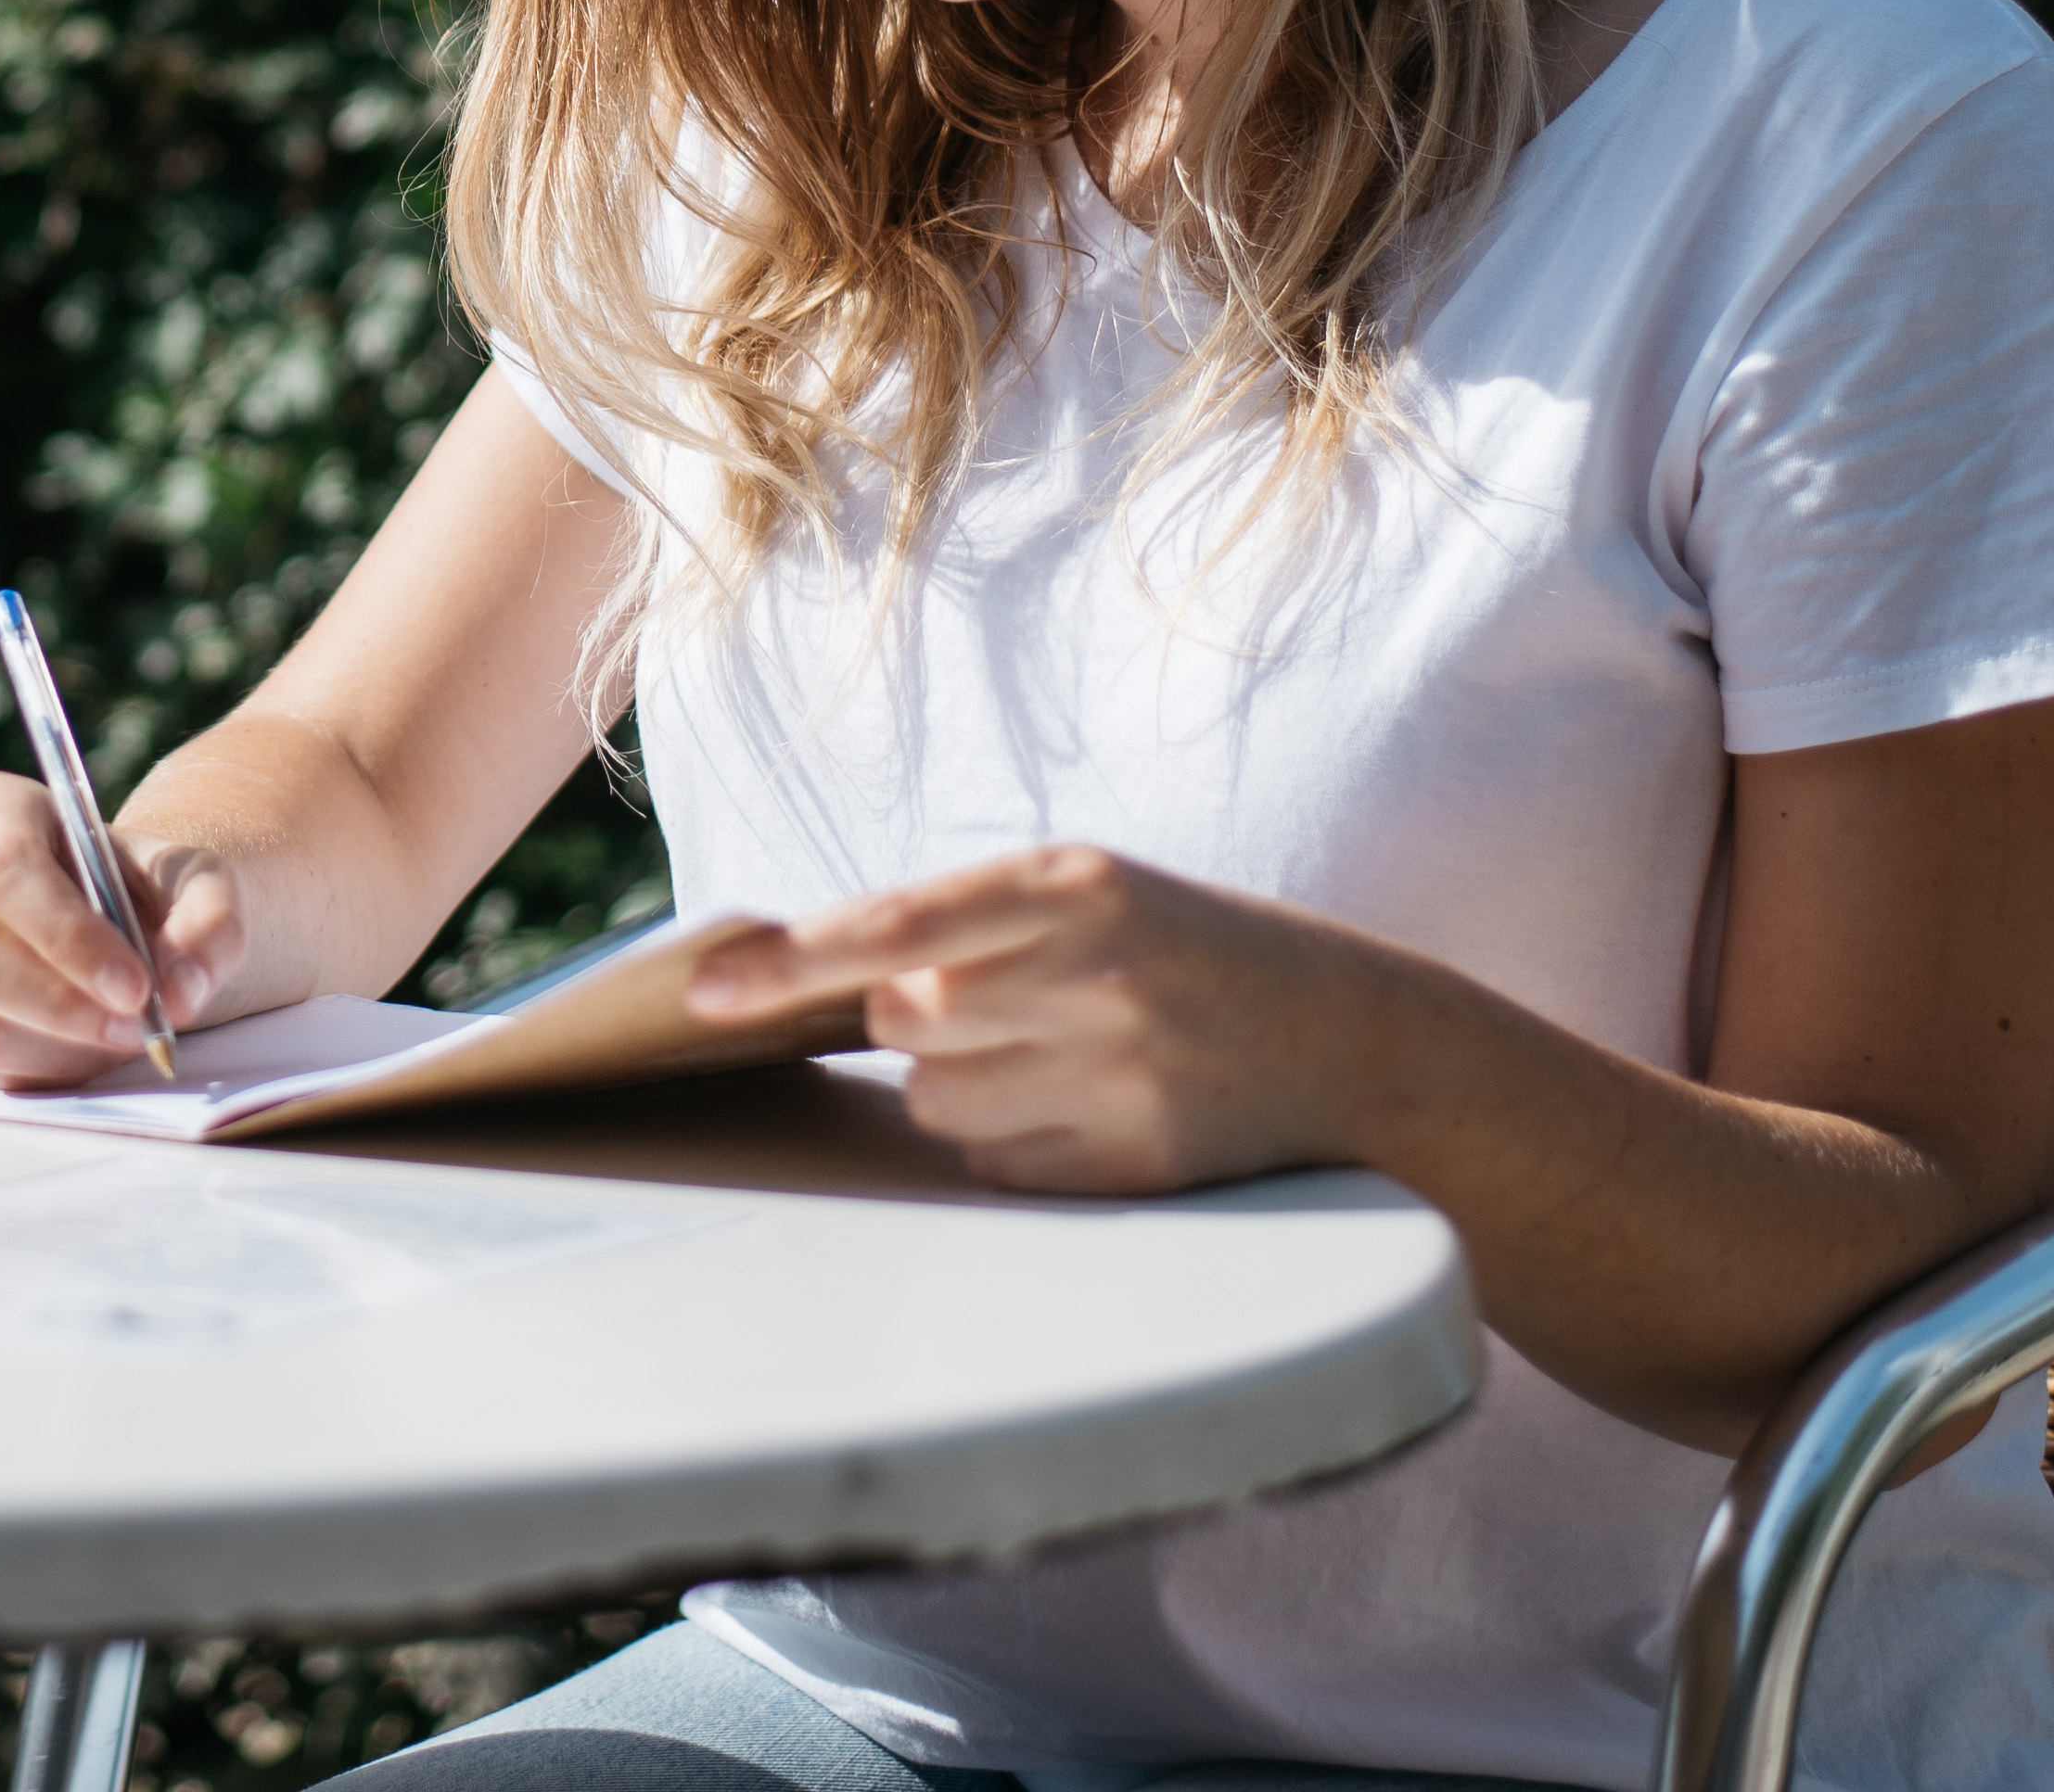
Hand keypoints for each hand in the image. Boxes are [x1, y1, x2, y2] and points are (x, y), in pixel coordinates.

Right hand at [0, 770, 247, 1088]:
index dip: (66, 936)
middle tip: (136, 1030)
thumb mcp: (194, 882)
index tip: (135, 986)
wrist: (105, 927)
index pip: (2, 868)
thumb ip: (209, 921)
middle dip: (59, 1005)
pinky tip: (75, 1053)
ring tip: (116, 1039)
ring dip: (54, 1049)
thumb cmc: (137, 893)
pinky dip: (30, 1074)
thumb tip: (183, 990)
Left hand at [681, 845, 1397, 1193]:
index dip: (788, 959)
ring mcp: (1117, 1079)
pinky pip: (995, 1166)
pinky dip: (1016, 1142)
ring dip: (964, 1082)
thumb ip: (965, 925)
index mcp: (1076, 884)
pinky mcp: (1132, 1167)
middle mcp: (1094, 977)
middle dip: (923, 1017)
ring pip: (936, 1099)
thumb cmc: (1183, 953)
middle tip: (1012, 1004)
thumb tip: (813, 982)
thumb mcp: (1092, 895)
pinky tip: (1094, 1110)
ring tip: (1065, 1055)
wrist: (1352, 1042)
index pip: (898, 925)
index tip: (701, 986)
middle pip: (903, 1019)